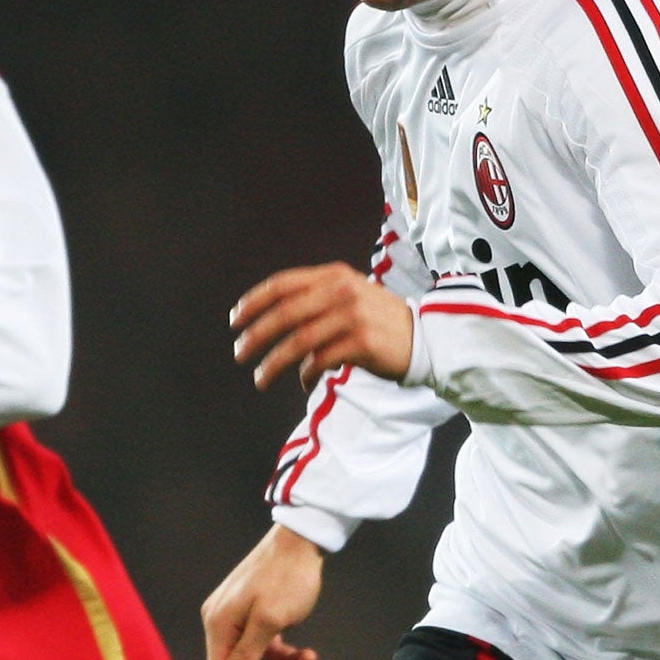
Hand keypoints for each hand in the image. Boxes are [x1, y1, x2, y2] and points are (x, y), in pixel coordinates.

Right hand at [200, 525, 323, 659]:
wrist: (302, 540)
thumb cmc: (287, 579)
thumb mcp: (270, 620)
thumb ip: (247, 653)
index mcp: (219, 623)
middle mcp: (221, 620)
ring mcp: (237, 614)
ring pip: (250, 658)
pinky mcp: (253, 610)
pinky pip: (263, 642)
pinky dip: (283, 653)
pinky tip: (308, 656)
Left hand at [231, 263, 413, 391]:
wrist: (425, 338)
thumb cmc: (379, 321)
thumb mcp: (349, 296)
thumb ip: (315, 299)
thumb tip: (269, 318)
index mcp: (334, 275)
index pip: (283, 284)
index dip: (254, 302)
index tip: (235, 321)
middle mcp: (342, 291)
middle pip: (285, 313)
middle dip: (256, 335)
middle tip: (239, 354)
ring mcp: (353, 316)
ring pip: (299, 341)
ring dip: (274, 363)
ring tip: (260, 380)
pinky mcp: (362, 343)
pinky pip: (321, 361)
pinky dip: (306, 375)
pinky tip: (303, 383)